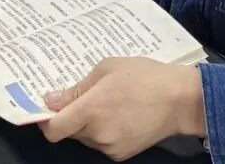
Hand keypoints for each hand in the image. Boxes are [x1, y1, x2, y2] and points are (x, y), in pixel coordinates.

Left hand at [39, 58, 204, 160]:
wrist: (179, 99)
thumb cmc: (144, 75)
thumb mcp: (108, 68)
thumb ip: (78, 87)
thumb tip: (51, 100)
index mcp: (92, 109)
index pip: (54, 129)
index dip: (45, 120)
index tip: (46, 108)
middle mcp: (97, 133)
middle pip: (68, 131)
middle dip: (70, 116)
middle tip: (84, 96)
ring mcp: (109, 147)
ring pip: (85, 137)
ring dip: (87, 123)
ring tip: (107, 102)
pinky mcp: (121, 155)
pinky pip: (100, 143)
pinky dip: (102, 131)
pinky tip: (118, 114)